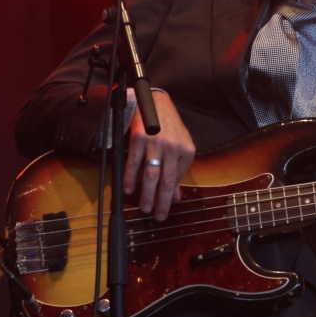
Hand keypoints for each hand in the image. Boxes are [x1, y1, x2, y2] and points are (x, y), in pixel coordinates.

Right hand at [123, 90, 195, 220]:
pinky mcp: (140, 138)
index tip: (165, 209)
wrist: (155, 101)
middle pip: (167, 181)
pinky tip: (129, 189)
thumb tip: (176, 196)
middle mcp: (173, 148)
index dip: (170, 196)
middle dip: (161, 202)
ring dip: (147, 194)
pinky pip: (134, 163)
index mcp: (186, 151)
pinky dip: (131, 178)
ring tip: (145, 207)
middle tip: (157, 216)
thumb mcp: (179, 146)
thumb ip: (178, 171)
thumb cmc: (169, 125)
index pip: (178, 179)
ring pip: (152, 175)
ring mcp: (156, 143)